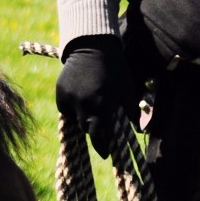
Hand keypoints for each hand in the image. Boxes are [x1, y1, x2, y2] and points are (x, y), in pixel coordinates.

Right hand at [55, 35, 135, 156]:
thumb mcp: (127, 90)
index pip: (98, 136)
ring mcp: (69, 98)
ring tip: (90, 108)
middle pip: (86, 128)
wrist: (91, 47)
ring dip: (82, 118)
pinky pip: (65, 108)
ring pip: (74, 119)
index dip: (102, 147)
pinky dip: (71, 108)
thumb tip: (139, 130)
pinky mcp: (59, 91)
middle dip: (94, 128)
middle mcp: (82, 105)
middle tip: (101, 123)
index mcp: (101, 107)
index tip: (106, 153)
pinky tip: (80, 99)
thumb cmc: (115, 69)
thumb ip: (132, 112)